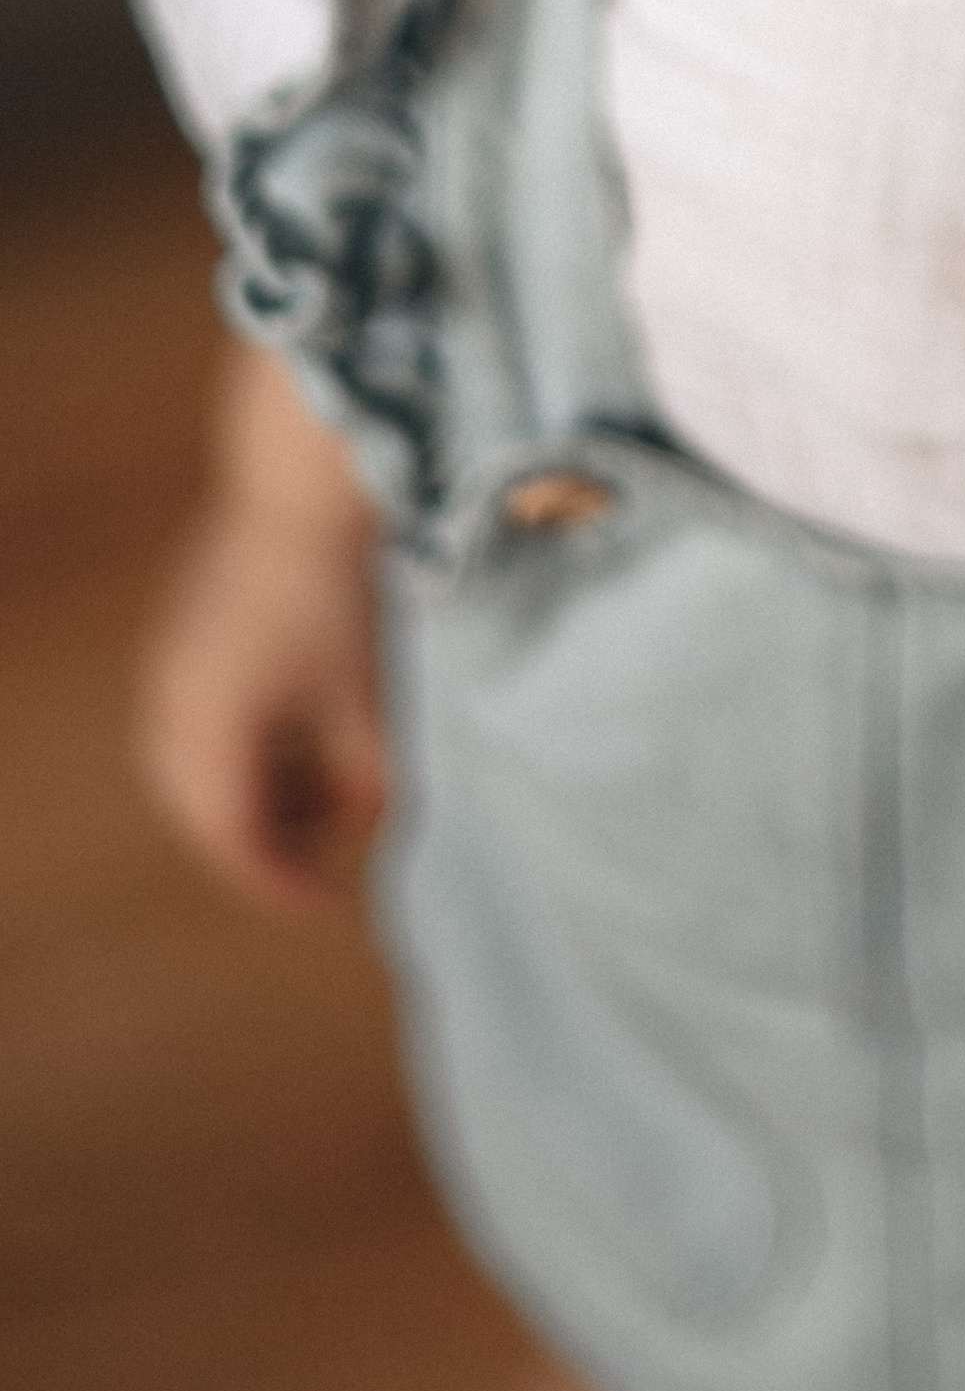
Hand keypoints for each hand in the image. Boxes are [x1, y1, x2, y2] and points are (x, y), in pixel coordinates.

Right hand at [135, 353, 385, 912]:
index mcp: (211, 729)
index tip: (333, 905)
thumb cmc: (340, 591)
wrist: (301, 486)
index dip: (283, 884)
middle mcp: (171, 707)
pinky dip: (242, 751)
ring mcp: (167, 670)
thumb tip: (370, 829)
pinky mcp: (179, 640)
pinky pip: (196, 725)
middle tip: (327, 858)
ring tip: (323, 798)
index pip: (234, 839)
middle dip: (267, 842)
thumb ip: (365, 778)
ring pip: (196, 772)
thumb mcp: (364, 698)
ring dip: (253, 795)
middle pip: (205, 812)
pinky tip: (299, 743)